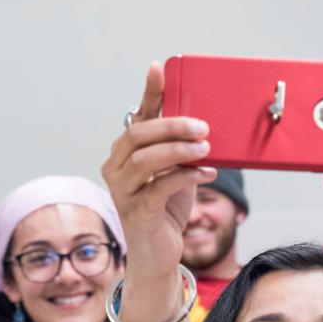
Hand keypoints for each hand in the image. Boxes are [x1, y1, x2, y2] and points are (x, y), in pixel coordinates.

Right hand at [101, 63, 215, 280]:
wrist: (159, 253)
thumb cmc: (167, 210)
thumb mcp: (176, 173)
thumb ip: (181, 150)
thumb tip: (203, 126)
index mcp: (125, 153)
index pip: (138, 117)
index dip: (148, 92)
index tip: (158, 68)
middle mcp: (116, 168)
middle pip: (138, 135)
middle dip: (172, 126)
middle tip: (202, 126)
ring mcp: (122, 191)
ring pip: (146, 160)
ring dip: (179, 151)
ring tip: (205, 150)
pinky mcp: (137, 212)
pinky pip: (160, 187)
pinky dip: (186, 177)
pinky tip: (206, 173)